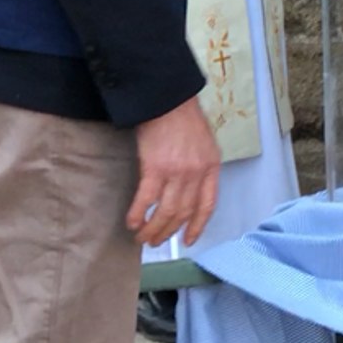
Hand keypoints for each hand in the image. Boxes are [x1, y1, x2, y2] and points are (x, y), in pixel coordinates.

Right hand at [126, 97, 220, 247]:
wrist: (168, 101)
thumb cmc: (184, 120)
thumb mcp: (204, 145)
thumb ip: (200, 168)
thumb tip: (188, 191)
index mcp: (211, 167)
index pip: (207, 205)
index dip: (197, 225)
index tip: (189, 240)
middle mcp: (196, 173)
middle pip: (184, 212)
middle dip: (169, 232)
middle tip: (156, 241)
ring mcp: (177, 172)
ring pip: (166, 212)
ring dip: (153, 229)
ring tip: (143, 237)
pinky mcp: (155, 168)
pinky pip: (146, 199)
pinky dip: (138, 214)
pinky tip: (132, 221)